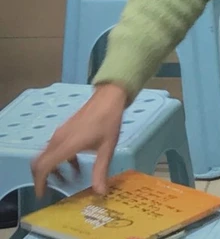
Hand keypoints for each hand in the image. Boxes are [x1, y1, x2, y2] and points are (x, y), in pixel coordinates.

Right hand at [32, 83, 127, 197]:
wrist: (109, 96)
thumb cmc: (108, 121)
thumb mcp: (107, 148)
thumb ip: (100, 171)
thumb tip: (100, 193)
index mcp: (66, 145)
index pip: (43, 166)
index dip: (39, 182)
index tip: (42, 195)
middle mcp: (58, 139)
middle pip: (39, 162)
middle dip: (42, 178)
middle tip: (51, 189)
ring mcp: (60, 133)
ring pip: (46, 155)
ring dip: (52, 169)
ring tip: (67, 180)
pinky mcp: (64, 129)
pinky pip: (54, 148)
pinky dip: (58, 159)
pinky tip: (74, 165)